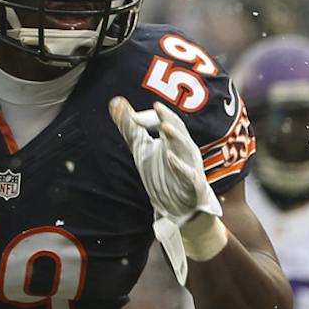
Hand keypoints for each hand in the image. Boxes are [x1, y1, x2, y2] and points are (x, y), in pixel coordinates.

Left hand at [110, 98, 226, 266]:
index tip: (133, 118)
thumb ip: (131, 127)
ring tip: (165, 127)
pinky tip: (170, 158)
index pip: (165, 121)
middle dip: (168, 118)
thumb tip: (115, 102)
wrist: (178, 207)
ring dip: (176, 137)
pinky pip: (188, 173)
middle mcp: (185, 149)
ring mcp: (191, 165)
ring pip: (185, 147)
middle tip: (158, 107)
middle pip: (178, 129)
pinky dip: (180, 166)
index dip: (150, 118)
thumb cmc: (163, 173)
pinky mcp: (193, 183)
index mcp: (174, 139)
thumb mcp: (142, 148)